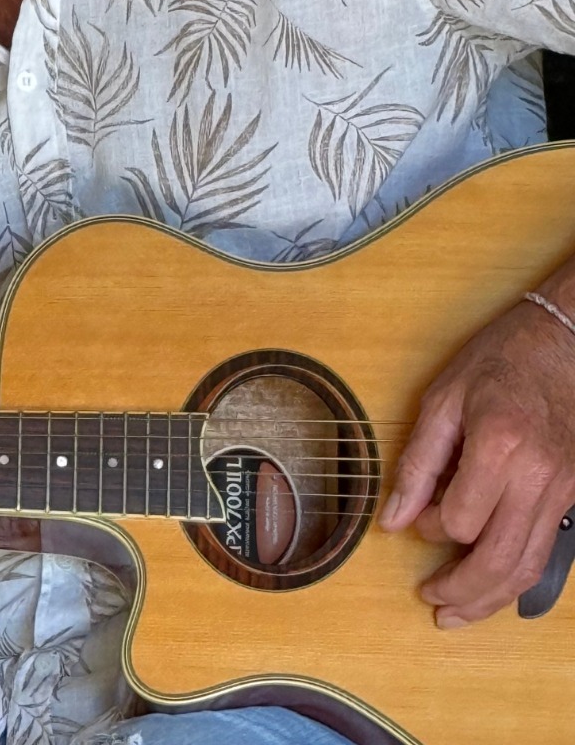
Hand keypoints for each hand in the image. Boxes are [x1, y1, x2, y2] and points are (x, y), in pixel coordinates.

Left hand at [381, 301, 574, 627]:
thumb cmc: (503, 358)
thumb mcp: (445, 397)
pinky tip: (495, 585)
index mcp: (499, 445)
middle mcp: (537, 475)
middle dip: (462, 592)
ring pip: (528, 566)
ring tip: (458, 611)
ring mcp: (563, 489)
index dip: (432, 527)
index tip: (416, 519)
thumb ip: (419, 462)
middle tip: (433, 602)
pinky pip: (546, 550)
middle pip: (500, 560)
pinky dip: (518, 576)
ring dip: (491, 599)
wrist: (567, 339)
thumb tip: (392, 518)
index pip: (460, 519)